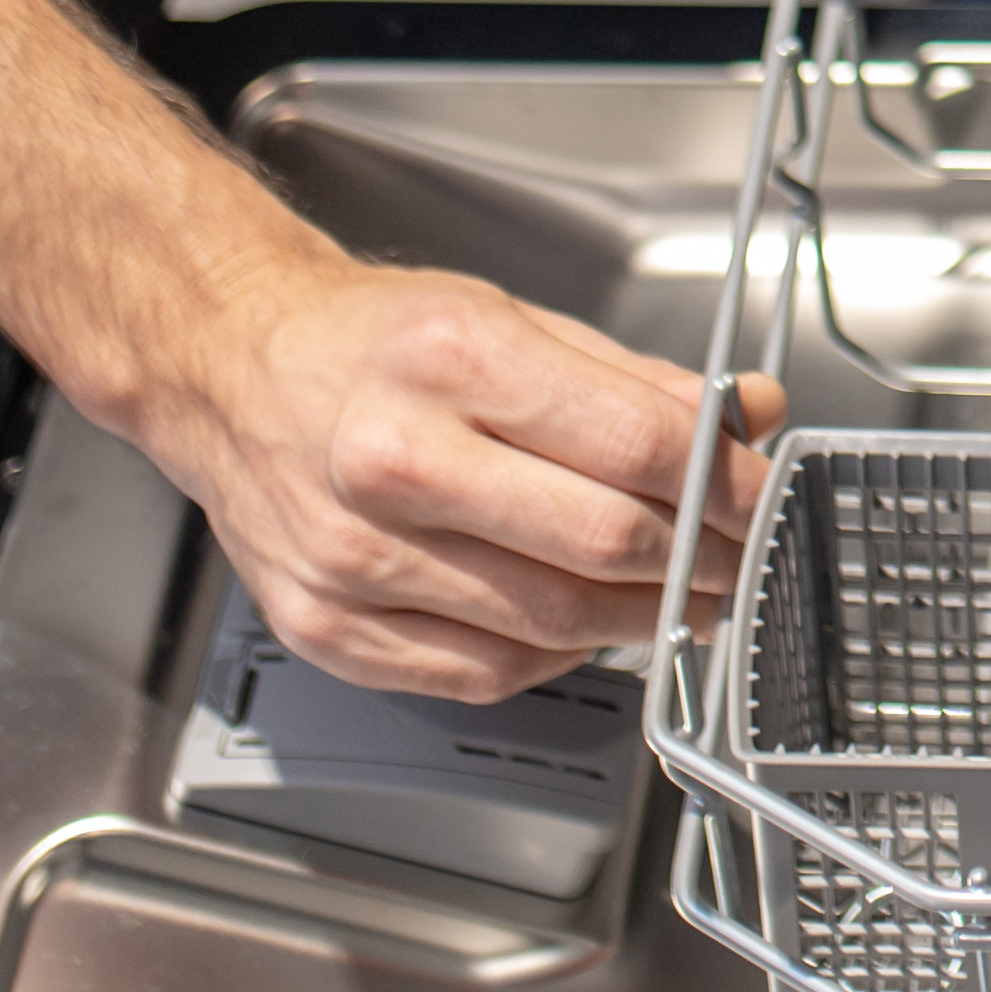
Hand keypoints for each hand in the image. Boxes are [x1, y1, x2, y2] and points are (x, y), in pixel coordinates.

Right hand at [136, 249, 783, 697]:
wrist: (229, 371)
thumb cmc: (369, 343)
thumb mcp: (512, 318)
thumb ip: (634, 380)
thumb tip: (746, 415)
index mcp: (451, 360)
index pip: (635, 444)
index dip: (724, 482)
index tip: (761, 496)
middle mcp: (395, 461)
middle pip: (603, 541)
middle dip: (699, 560)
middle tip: (736, 559)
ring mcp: (355, 556)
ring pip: (552, 622)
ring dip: (640, 618)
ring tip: (679, 596)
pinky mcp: (329, 628)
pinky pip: (481, 673)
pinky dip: (555, 657)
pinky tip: (581, 625)